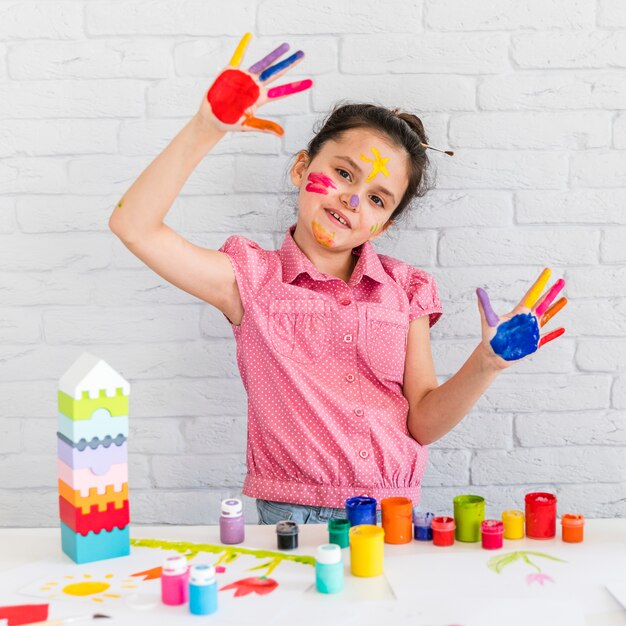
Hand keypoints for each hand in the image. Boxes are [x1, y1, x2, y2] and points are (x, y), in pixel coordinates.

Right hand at [197, 33, 311, 136]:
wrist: (213, 117)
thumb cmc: (231, 122)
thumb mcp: (249, 125)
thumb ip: (265, 126)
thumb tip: (282, 134)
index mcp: (261, 98)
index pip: (282, 91)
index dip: (296, 87)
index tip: (310, 82)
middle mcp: (256, 85)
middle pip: (276, 73)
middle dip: (289, 64)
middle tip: (302, 54)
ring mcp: (245, 77)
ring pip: (263, 63)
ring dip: (274, 55)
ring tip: (286, 46)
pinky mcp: (231, 72)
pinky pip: (238, 56)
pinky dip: (243, 47)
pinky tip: (249, 37)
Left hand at [476, 268, 566, 367]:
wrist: (492, 355)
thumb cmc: (489, 337)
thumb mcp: (488, 320)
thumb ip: (484, 306)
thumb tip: (478, 290)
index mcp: (519, 312)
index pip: (532, 294)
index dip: (540, 283)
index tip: (548, 271)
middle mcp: (527, 319)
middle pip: (543, 303)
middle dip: (552, 292)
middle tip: (562, 281)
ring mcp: (532, 331)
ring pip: (547, 317)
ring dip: (556, 309)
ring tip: (565, 299)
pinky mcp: (534, 344)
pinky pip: (547, 337)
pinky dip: (554, 334)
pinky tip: (563, 329)